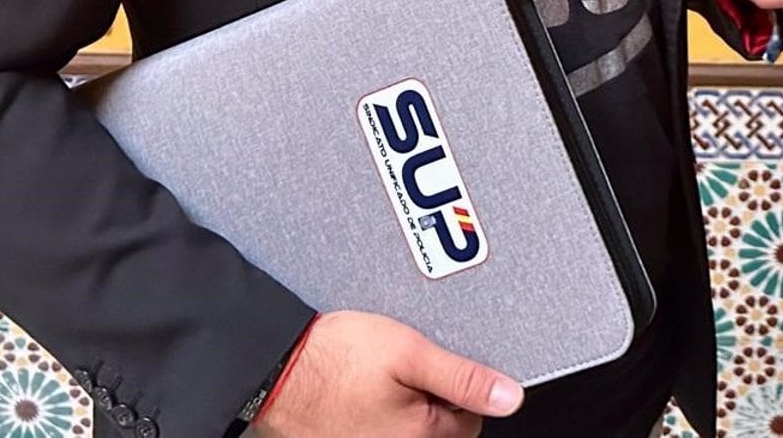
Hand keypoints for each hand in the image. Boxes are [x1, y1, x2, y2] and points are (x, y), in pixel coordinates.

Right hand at [251, 311, 522, 437]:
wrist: (274, 368)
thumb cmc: (334, 359)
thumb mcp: (411, 354)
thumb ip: (464, 378)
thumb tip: (509, 397)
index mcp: (419, 437)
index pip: (470, 421)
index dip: (461, 390)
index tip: (440, 369)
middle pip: (439, 432)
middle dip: (433, 402)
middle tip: (408, 369)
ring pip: (406, 432)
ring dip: (403, 408)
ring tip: (379, 379)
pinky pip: (375, 432)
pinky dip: (375, 415)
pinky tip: (360, 392)